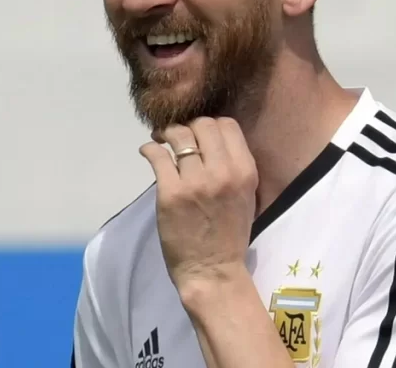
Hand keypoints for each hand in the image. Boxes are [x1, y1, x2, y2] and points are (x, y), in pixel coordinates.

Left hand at [139, 117, 258, 294]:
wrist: (213, 271)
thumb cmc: (230, 236)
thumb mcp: (246, 196)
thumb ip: (234, 167)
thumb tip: (213, 140)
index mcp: (245, 171)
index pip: (228, 125)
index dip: (211, 124)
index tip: (199, 134)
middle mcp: (223, 171)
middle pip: (203, 124)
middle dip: (188, 126)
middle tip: (178, 136)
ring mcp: (195, 181)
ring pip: (179, 135)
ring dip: (166, 133)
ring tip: (161, 140)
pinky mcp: (170, 193)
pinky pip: (157, 156)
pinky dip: (150, 149)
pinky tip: (149, 152)